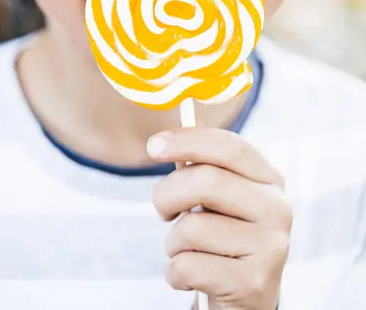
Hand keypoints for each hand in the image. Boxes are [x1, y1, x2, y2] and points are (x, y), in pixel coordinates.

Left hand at [147, 127, 291, 309]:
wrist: (246, 298)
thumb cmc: (223, 238)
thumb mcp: (219, 199)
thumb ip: (202, 167)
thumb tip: (172, 137)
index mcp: (269, 179)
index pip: (229, 147)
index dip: (188, 140)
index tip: (153, 145)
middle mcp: (277, 208)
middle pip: (206, 180)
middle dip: (167, 193)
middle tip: (161, 209)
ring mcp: (270, 247)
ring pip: (192, 227)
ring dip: (173, 242)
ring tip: (187, 250)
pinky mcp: (253, 283)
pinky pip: (188, 266)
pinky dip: (175, 272)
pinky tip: (192, 275)